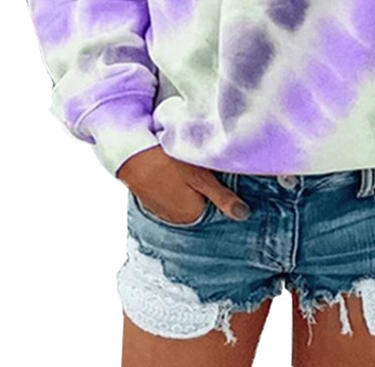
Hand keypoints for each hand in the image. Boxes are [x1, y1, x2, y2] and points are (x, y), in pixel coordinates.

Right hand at [116, 146, 251, 222]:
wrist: (130, 156)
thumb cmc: (167, 164)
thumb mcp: (201, 177)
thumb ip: (222, 197)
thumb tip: (243, 214)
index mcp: (193, 216)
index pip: (216, 207)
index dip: (218, 189)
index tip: (215, 174)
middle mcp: (177, 220)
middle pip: (200, 205)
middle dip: (203, 190)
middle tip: (199, 169)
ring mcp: (163, 212)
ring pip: (185, 200)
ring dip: (187, 189)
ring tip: (183, 170)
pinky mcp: (151, 202)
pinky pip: (171, 196)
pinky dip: (173, 187)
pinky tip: (171, 173)